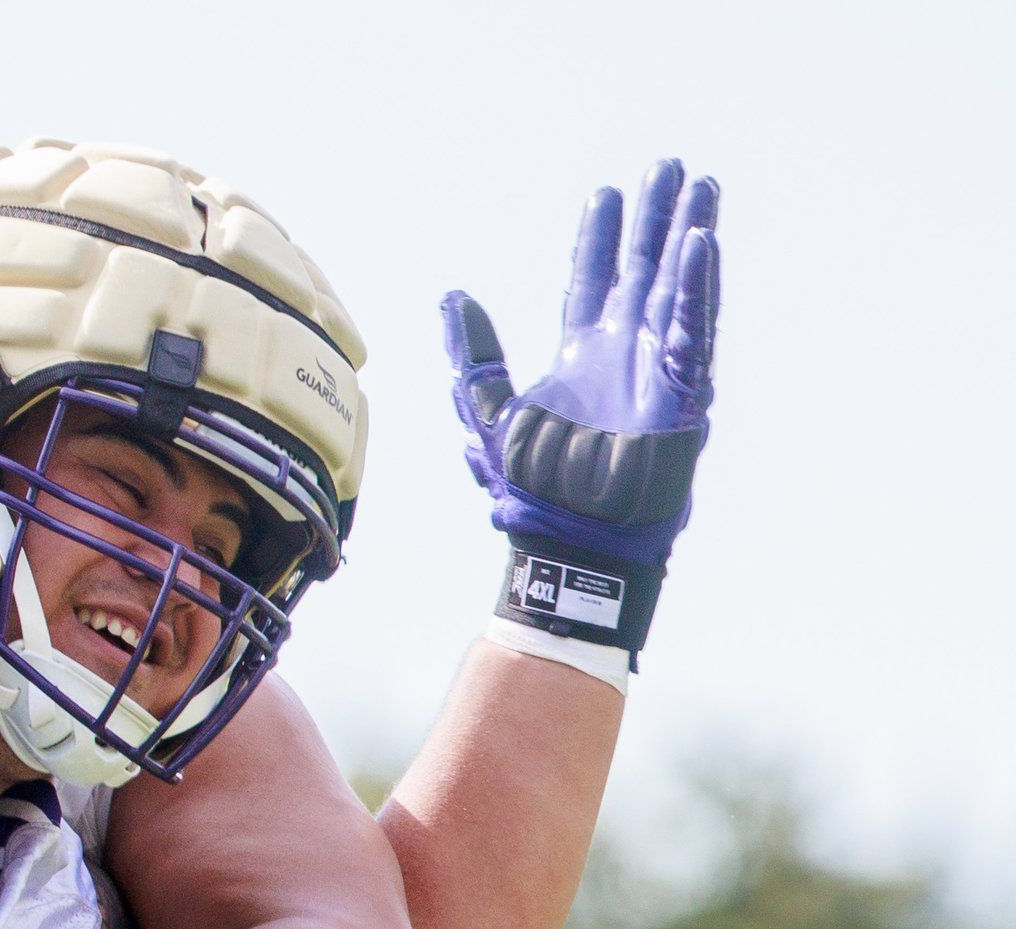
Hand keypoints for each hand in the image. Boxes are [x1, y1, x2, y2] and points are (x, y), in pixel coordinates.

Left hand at [444, 159, 720, 653]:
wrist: (568, 535)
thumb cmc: (532, 487)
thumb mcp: (487, 411)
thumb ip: (473, 355)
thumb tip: (453, 299)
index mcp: (580, 356)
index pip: (593, 281)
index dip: (599, 238)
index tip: (606, 193)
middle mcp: (622, 354)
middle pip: (644, 270)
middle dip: (656, 219)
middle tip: (668, 167)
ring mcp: (656, 369)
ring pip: (678, 288)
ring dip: (689, 236)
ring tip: (700, 187)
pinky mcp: (682, 392)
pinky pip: (694, 330)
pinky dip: (699, 287)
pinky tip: (702, 244)